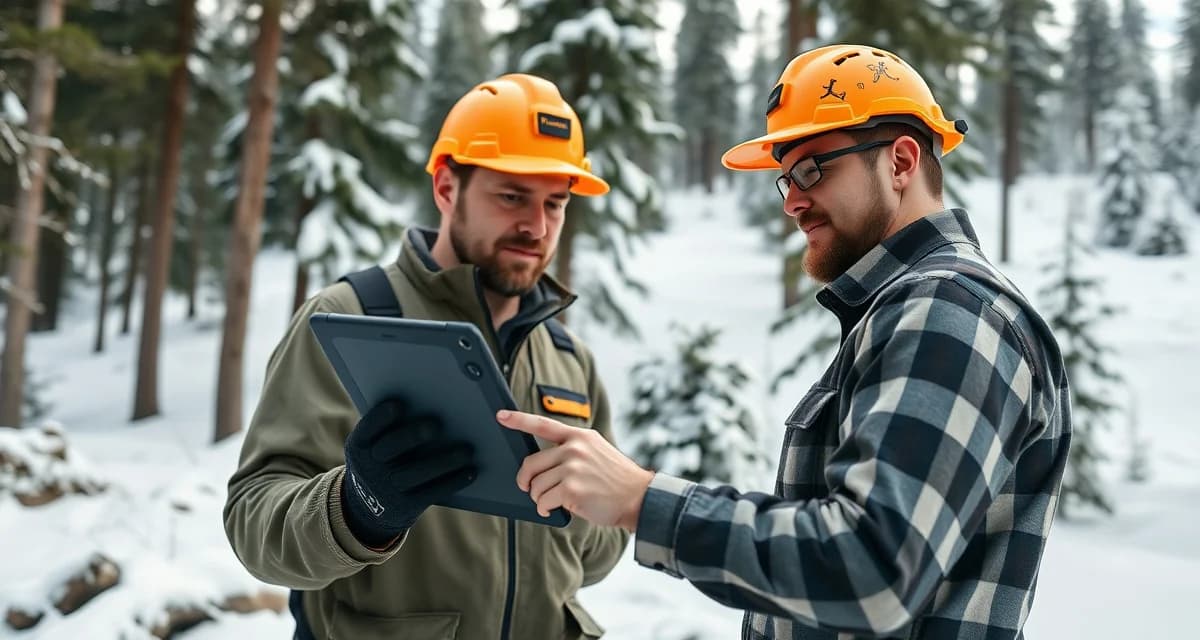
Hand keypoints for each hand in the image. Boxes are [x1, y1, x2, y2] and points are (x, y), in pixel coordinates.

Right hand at [342, 399, 475, 546]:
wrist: (368, 506)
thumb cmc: (382, 459)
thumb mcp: (373, 444)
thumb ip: (392, 427)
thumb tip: (433, 401)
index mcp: (360, 445)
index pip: (367, 428)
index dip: (380, 417)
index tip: (398, 404)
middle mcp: (370, 467)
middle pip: (391, 448)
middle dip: (412, 436)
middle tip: (435, 425)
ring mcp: (386, 489)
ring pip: (416, 473)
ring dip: (443, 462)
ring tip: (467, 450)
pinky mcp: (405, 506)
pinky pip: (431, 493)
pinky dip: (452, 481)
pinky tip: (470, 471)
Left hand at [497, 410, 652, 531]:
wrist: (639, 498)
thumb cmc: (617, 480)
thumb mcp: (598, 452)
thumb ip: (573, 451)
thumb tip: (544, 465)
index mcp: (580, 436)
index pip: (542, 424)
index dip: (518, 420)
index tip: (501, 416)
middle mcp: (574, 448)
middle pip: (530, 463)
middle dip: (526, 480)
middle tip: (529, 489)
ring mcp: (572, 468)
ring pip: (535, 485)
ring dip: (539, 498)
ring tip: (552, 502)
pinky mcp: (571, 489)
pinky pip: (543, 501)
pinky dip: (544, 509)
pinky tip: (554, 510)